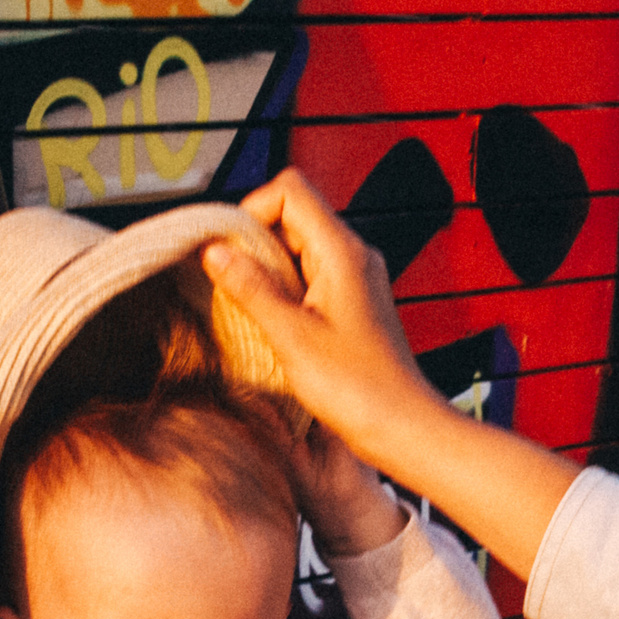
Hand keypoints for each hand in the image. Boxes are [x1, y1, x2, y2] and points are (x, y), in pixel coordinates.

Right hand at [207, 168, 582, 580]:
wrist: (402, 427)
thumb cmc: (358, 390)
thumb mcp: (291, 337)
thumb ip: (251, 288)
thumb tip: (215, 251)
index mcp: (342, 252)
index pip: (290, 190)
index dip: (251, 211)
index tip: (227, 250)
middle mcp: (353, 256)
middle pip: (292, 214)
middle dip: (253, 240)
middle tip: (231, 283)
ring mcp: (355, 278)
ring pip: (298, 246)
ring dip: (266, 267)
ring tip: (250, 308)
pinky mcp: (352, 302)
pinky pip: (309, 275)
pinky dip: (283, 289)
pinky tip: (273, 324)